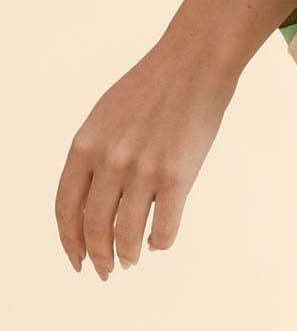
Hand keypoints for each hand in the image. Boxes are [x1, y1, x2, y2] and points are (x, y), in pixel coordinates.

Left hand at [54, 34, 238, 279]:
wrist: (196, 60)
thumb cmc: (155, 84)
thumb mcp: (106, 115)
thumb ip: (94, 153)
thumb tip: (92, 198)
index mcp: (86, 145)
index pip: (66, 208)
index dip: (69, 240)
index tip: (76, 259)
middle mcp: (110, 160)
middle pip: (94, 227)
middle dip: (98, 256)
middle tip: (105, 269)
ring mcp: (144, 169)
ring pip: (127, 234)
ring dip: (128, 254)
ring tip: (132, 259)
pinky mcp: (178, 176)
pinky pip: (164, 227)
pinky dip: (160, 241)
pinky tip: (159, 240)